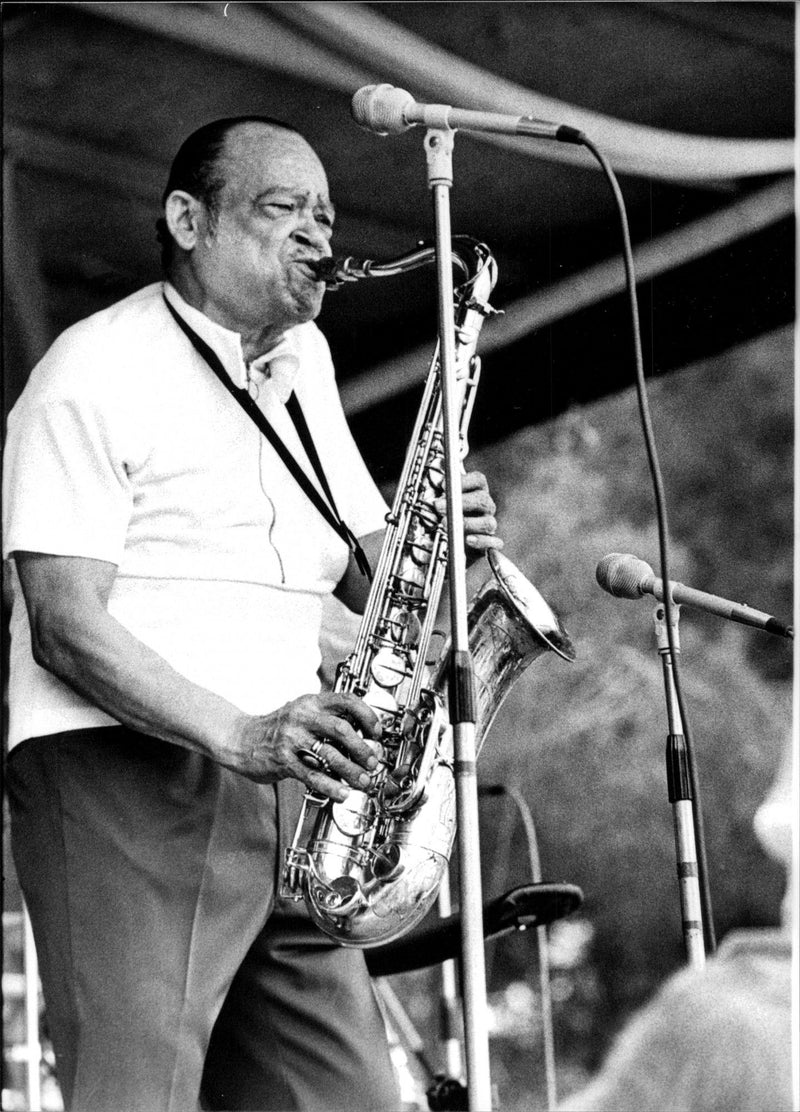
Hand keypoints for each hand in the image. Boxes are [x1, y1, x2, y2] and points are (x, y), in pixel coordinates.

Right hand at [227, 693, 381, 801]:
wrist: (241, 739)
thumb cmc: (276, 729)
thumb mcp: (302, 713)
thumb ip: (327, 719)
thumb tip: (362, 736)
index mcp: (311, 702)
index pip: (346, 700)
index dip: (367, 716)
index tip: (376, 732)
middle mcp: (302, 716)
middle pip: (341, 728)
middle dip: (362, 748)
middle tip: (372, 761)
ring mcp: (291, 738)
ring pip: (329, 754)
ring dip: (351, 770)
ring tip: (363, 781)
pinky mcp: (283, 760)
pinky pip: (312, 775)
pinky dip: (331, 786)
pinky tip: (342, 793)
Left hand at [434, 470, 502, 559]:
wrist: (454, 547)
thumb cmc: (450, 519)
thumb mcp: (443, 502)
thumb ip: (443, 488)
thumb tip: (438, 467)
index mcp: (477, 492)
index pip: (479, 480)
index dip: (464, 480)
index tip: (444, 485)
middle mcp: (486, 508)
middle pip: (483, 500)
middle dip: (460, 502)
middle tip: (438, 506)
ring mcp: (488, 525)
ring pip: (488, 522)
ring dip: (467, 523)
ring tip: (447, 524)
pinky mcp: (489, 544)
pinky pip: (493, 543)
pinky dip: (482, 541)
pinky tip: (468, 540)